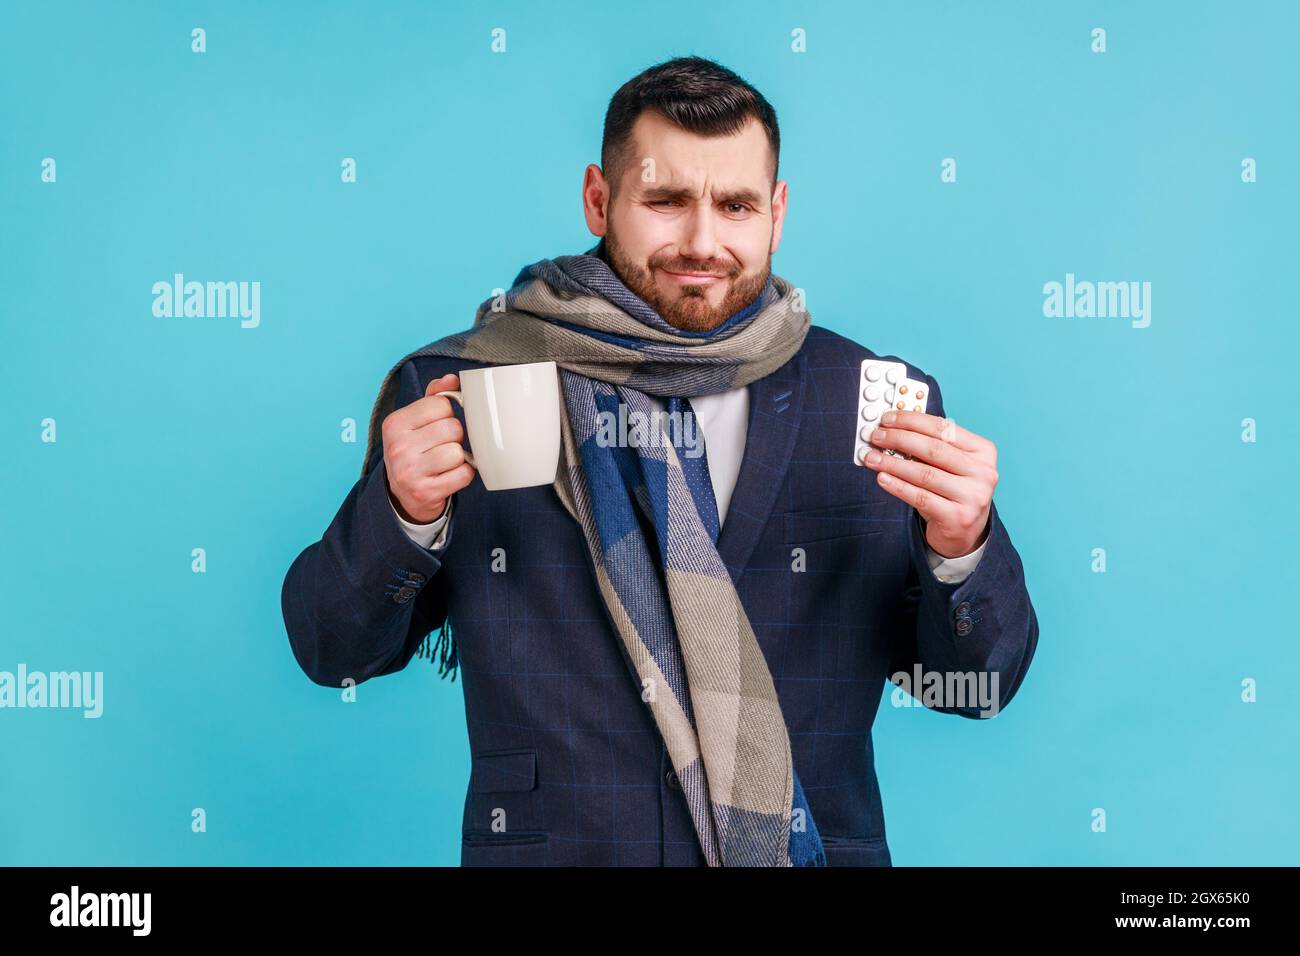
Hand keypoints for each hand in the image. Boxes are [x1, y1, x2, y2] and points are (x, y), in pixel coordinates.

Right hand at [381, 373, 476, 523]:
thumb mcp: (415, 421)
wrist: (402, 496)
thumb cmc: (414, 451)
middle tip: (443, 446)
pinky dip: (463, 474)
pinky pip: (464, 474)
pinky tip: (450, 475)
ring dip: (459, 457)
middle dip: (454, 437)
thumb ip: (433, 397)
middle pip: (453, 428)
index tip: (438, 425)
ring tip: (445, 462)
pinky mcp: (426, 492)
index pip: (441, 405)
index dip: (447, 414)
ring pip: (458, 452)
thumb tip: (452, 379)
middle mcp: (398, 447)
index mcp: (395, 423)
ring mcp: (410, 472)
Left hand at [861, 409, 997, 557]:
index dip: (912, 421)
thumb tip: (892, 430)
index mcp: (983, 451)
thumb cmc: (953, 492)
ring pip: (925, 474)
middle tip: (876, 437)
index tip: (888, 419)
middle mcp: (983, 472)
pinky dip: (898, 486)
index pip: (944, 428)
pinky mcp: (957, 517)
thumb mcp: (951, 466)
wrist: (965, 533)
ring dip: (893, 463)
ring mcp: (973, 496)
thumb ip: (930, 447)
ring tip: (871, 457)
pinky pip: (921, 497)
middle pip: (934, 449)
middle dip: (899, 439)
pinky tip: (882, 478)